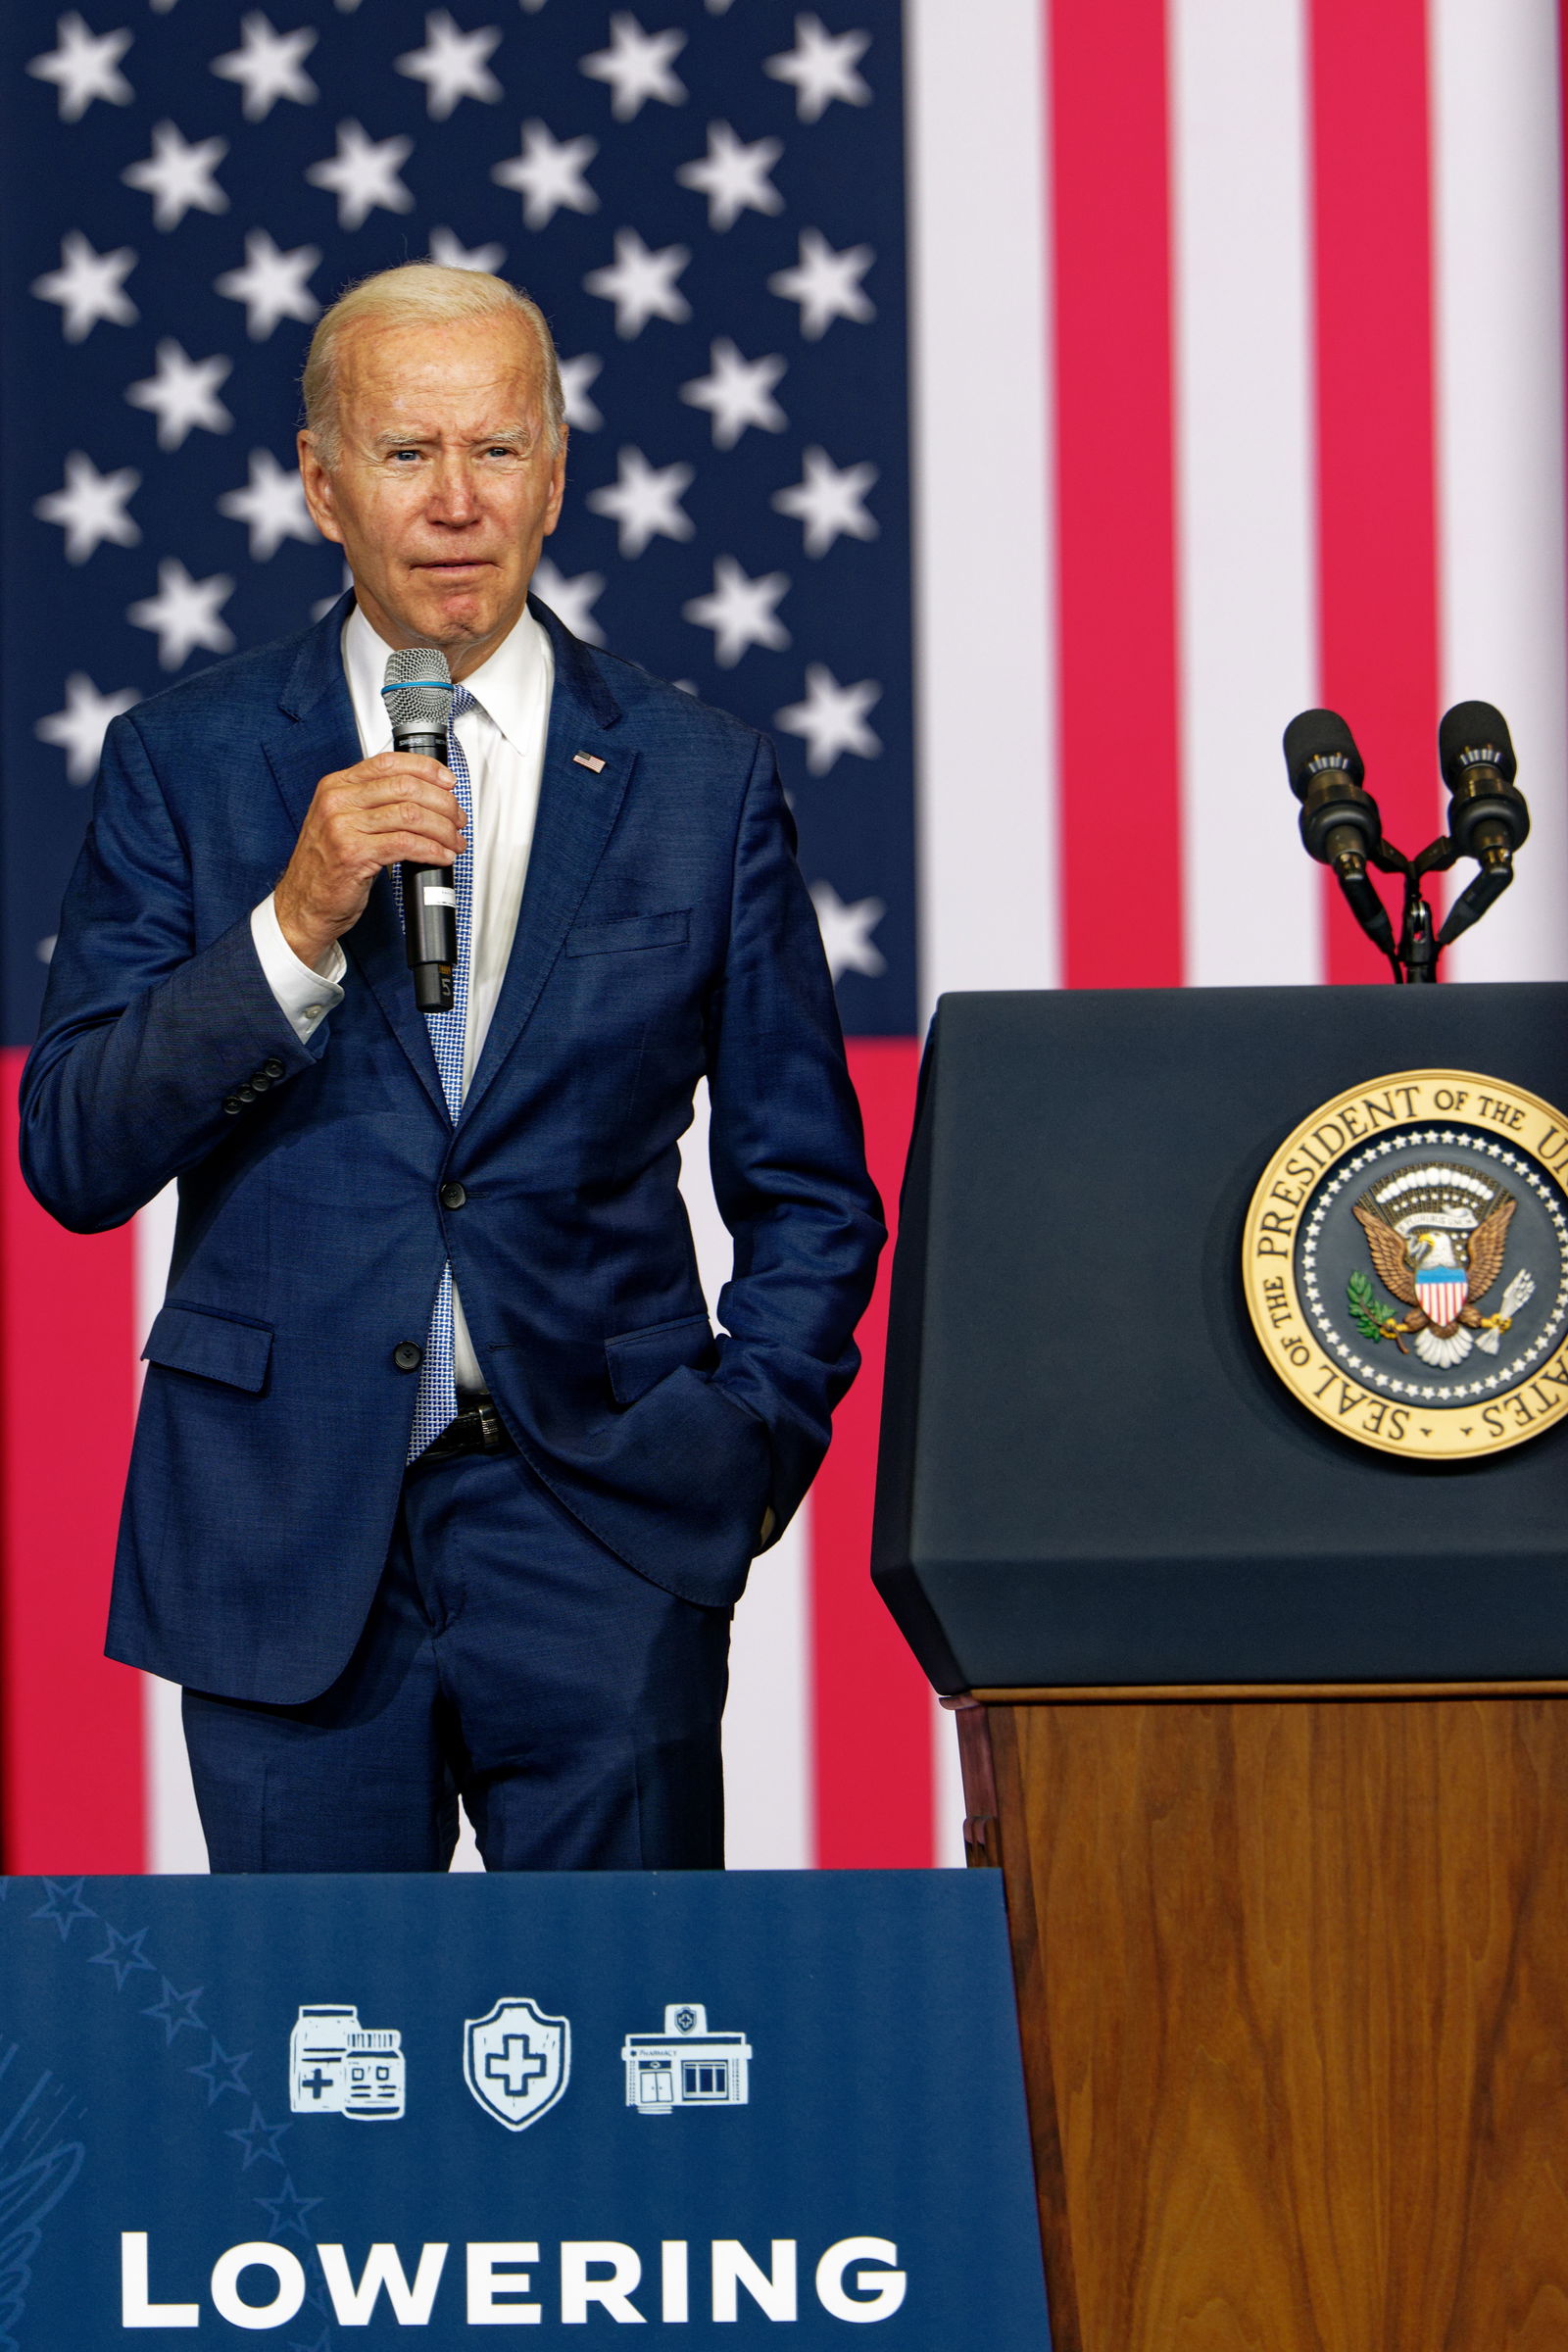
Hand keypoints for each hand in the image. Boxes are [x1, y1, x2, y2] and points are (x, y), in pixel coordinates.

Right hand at [273, 752, 463, 968]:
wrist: (304, 905)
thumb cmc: (328, 867)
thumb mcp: (344, 823)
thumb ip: (373, 804)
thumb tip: (423, 796)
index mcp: (337, 786)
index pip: (389, 763)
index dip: (426, 769)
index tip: (448, 782)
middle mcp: (338, 801)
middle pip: (406, 787)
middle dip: (442, 803)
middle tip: (457, 819)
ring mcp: (343, 827)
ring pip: (411, 815)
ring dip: (442, 829)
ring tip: (454, 842)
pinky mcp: (354, 854)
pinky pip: (405, 844)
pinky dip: (432, 850)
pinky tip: (441, 856)